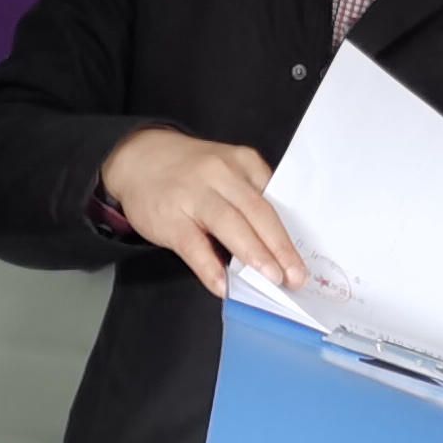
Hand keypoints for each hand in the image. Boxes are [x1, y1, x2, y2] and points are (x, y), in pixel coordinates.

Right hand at [99, 128, 306, 297]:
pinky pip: (193, 245)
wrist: (137, 157)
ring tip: (272, 278)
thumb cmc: (191, 170)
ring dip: (254, 254)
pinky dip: (210, 267)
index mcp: (242, 163)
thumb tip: (276, 243)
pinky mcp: (170, 219)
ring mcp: (194, 196)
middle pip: (258, 212)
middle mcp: (221, 175)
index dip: (291, 233)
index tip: (305, 260)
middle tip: (296, 276)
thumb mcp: (226, 167)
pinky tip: (223, 285)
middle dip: (280, 247)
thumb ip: (250, 195)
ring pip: (230, 225)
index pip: (274, 200)